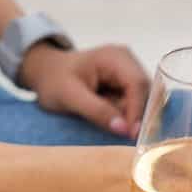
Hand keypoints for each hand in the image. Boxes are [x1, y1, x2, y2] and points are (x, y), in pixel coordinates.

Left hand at [20, 43, 148, 137]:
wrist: (46, 73)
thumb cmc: (53, 80)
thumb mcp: (69, 96)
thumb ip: (96, 111)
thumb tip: (123, 129)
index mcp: (115, 57)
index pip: (137, 84)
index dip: (138, 110)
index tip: (131, 134)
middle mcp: (128, 61)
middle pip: (145, 92)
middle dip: (135, 114)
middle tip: (121, 133)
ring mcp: (128, 72)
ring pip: (142, 100)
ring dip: (129, 115)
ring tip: (108, 121)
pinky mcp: (126, 84)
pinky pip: (134, 103)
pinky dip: (125, 115)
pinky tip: (110, 117)